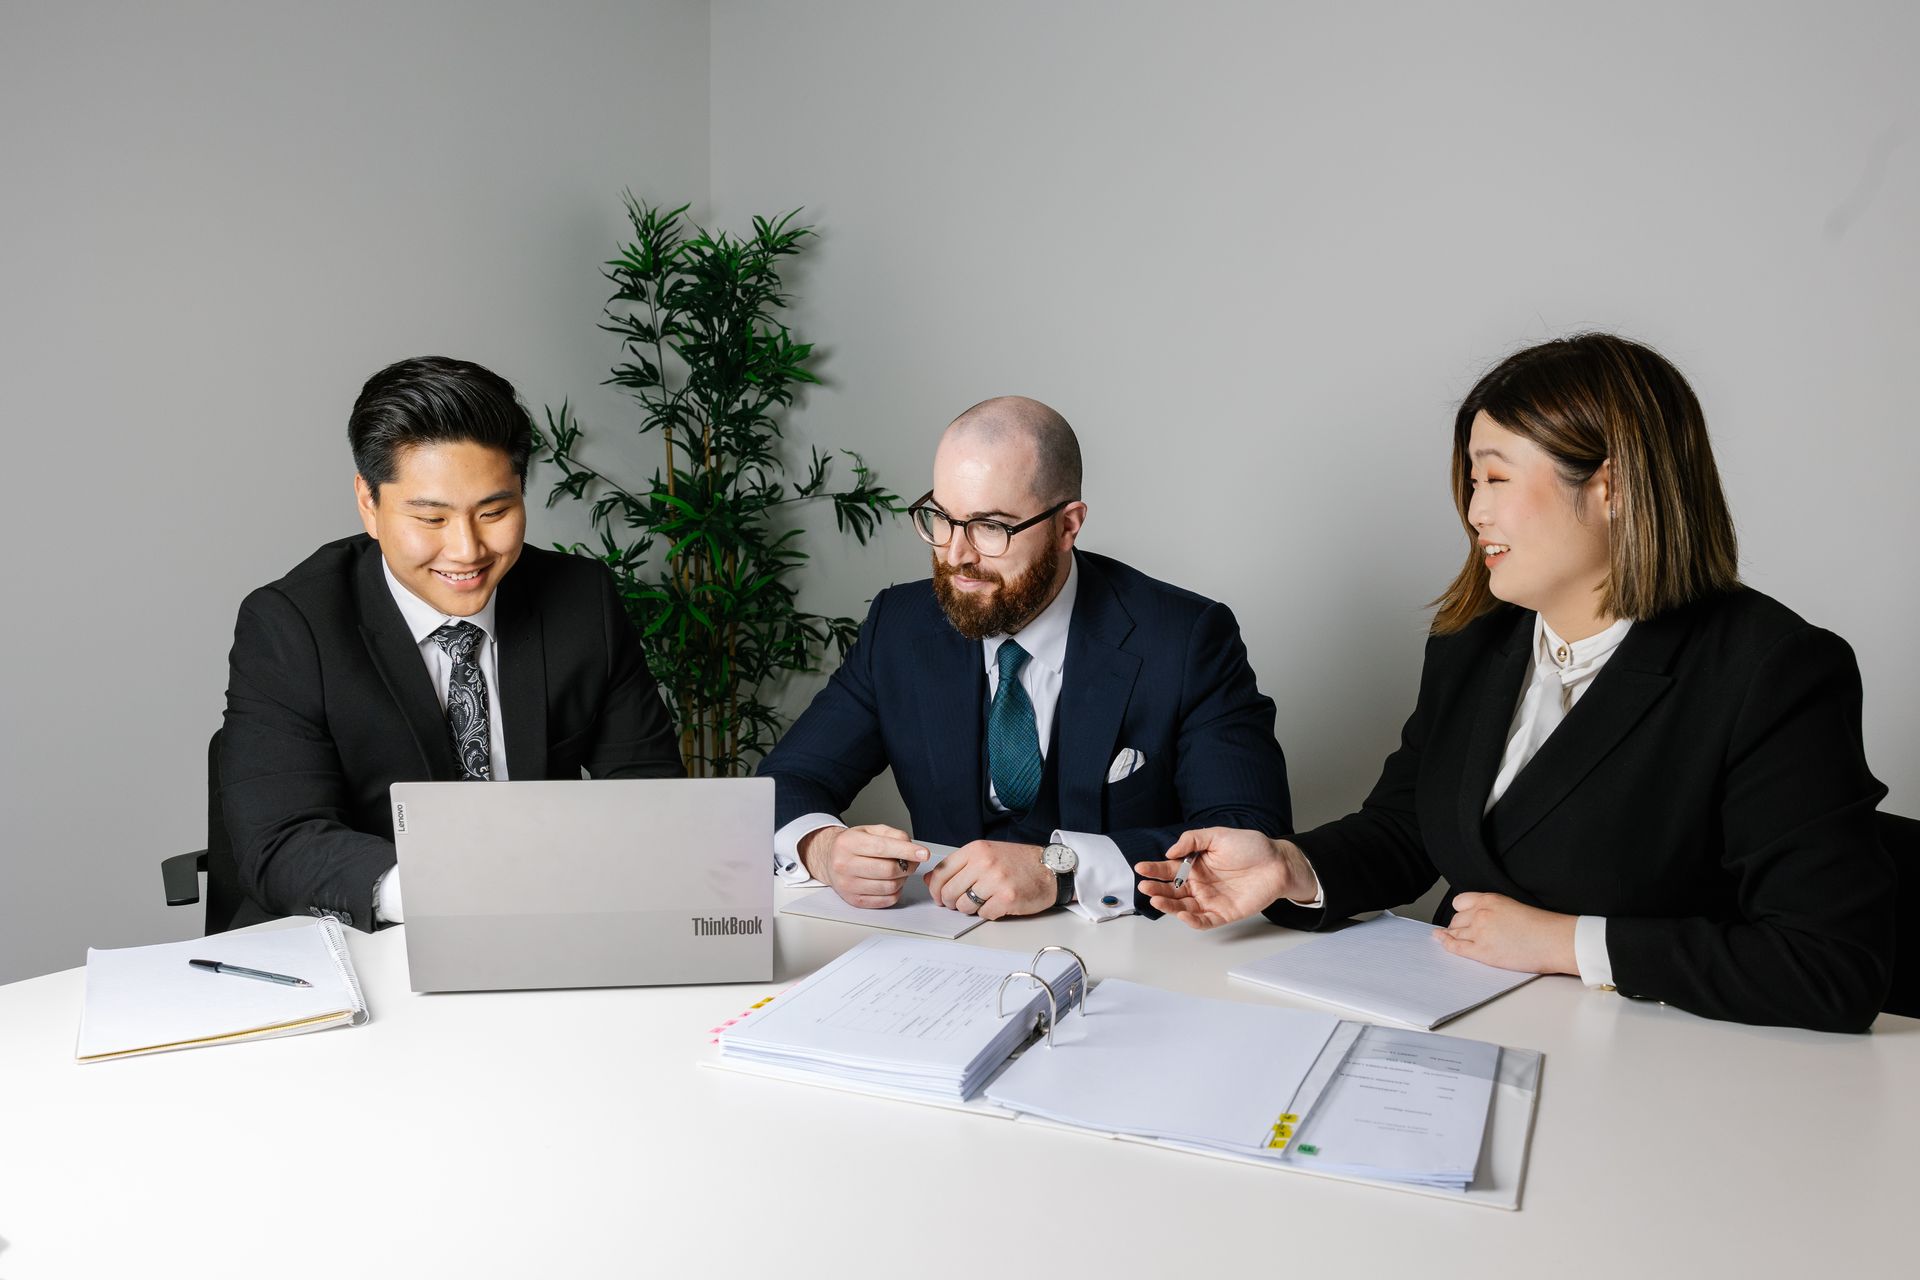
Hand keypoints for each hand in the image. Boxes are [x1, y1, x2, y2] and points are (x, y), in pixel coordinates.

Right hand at [801, 824, 928, 908]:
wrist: (829, 860)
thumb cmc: (853, 845)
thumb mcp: (870, 830)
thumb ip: (893, 834)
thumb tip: (912, 848)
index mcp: (848, 843)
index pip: (883, 848)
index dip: (907, 851)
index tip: (924, 853)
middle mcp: (844, 865)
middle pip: (888, 870)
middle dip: (907, 866)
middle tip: (911, 862)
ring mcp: (848, 885)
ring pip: (889, 887)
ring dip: (902, 879)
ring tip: (899, 871)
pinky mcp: (854, 900)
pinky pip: (886, 900)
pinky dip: (896, 891)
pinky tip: (891, 882)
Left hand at [924, 841, 1055, 919]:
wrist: (1050, 868)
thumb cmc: (1018, 862)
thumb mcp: (985, 854)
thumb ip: (958, 866)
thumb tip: (931, 880)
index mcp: (976, 850)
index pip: (941, 872)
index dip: (935, 889)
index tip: (938, 896)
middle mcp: (984, 863)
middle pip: (950, 891)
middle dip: (951, 902)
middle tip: (958, 903)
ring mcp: (996, 881)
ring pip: (964, 906)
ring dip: (970, 909)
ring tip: (982, 902)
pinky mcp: (1007, 898)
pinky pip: (983, 914)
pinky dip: (988, 913)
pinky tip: (996, 904)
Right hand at [1133, 828, 1314, 928]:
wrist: (1277, 863)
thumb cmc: (1251, 847)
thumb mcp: (1218, 835)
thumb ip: (1192, 841)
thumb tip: (1170, 852)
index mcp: (1195, 866)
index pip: (1169, 870)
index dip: (1154, 870)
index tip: (1140, 868)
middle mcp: (1200, 885)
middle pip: (1172, 891)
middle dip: (1156, 889)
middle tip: (1145, 886)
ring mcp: (1211, 900)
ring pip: (1183, 908)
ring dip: (1169, 905)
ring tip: (1157, 899)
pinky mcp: (1224, 913)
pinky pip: (1204, 921)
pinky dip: (1191, 921)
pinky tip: (1181, 915)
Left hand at [1436, 892, 1577, 974]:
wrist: (1555, 940)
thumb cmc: (1542, 927)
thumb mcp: (1513, 907)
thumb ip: (1493, 911)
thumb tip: (1483, 922)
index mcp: (1489, 900)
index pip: (1460, 902)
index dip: (1460, 911)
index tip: (1460, 916)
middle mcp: (1481, 914)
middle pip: (1456, 919)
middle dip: (1457, 926)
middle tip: (1458, 932)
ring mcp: (1479, 933)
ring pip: (1455, 933)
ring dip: (1452, 936)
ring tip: (1448, 938)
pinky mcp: (1482, 952)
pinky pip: (1456, 947)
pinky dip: (1447, 944)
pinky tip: (1442, 941)